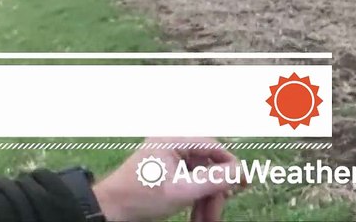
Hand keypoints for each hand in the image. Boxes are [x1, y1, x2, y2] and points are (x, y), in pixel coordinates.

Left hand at [91, 137, 244, 221]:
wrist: (111, 210)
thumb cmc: (141, 197)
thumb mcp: (182, 190)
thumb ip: (214, 180)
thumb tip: (241, 171)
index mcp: (171, 140)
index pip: (212, 146)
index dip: (230, 165)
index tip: (244, 185)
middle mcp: (170, 145)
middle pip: (208, 166)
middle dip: (214, 192)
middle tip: (215, 215)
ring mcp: (168, 159)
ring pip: (201, 178)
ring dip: (206, 201)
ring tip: (205, 221)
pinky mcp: (166, 173)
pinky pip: (190, 183)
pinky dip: (196, 200)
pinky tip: (197, 216)